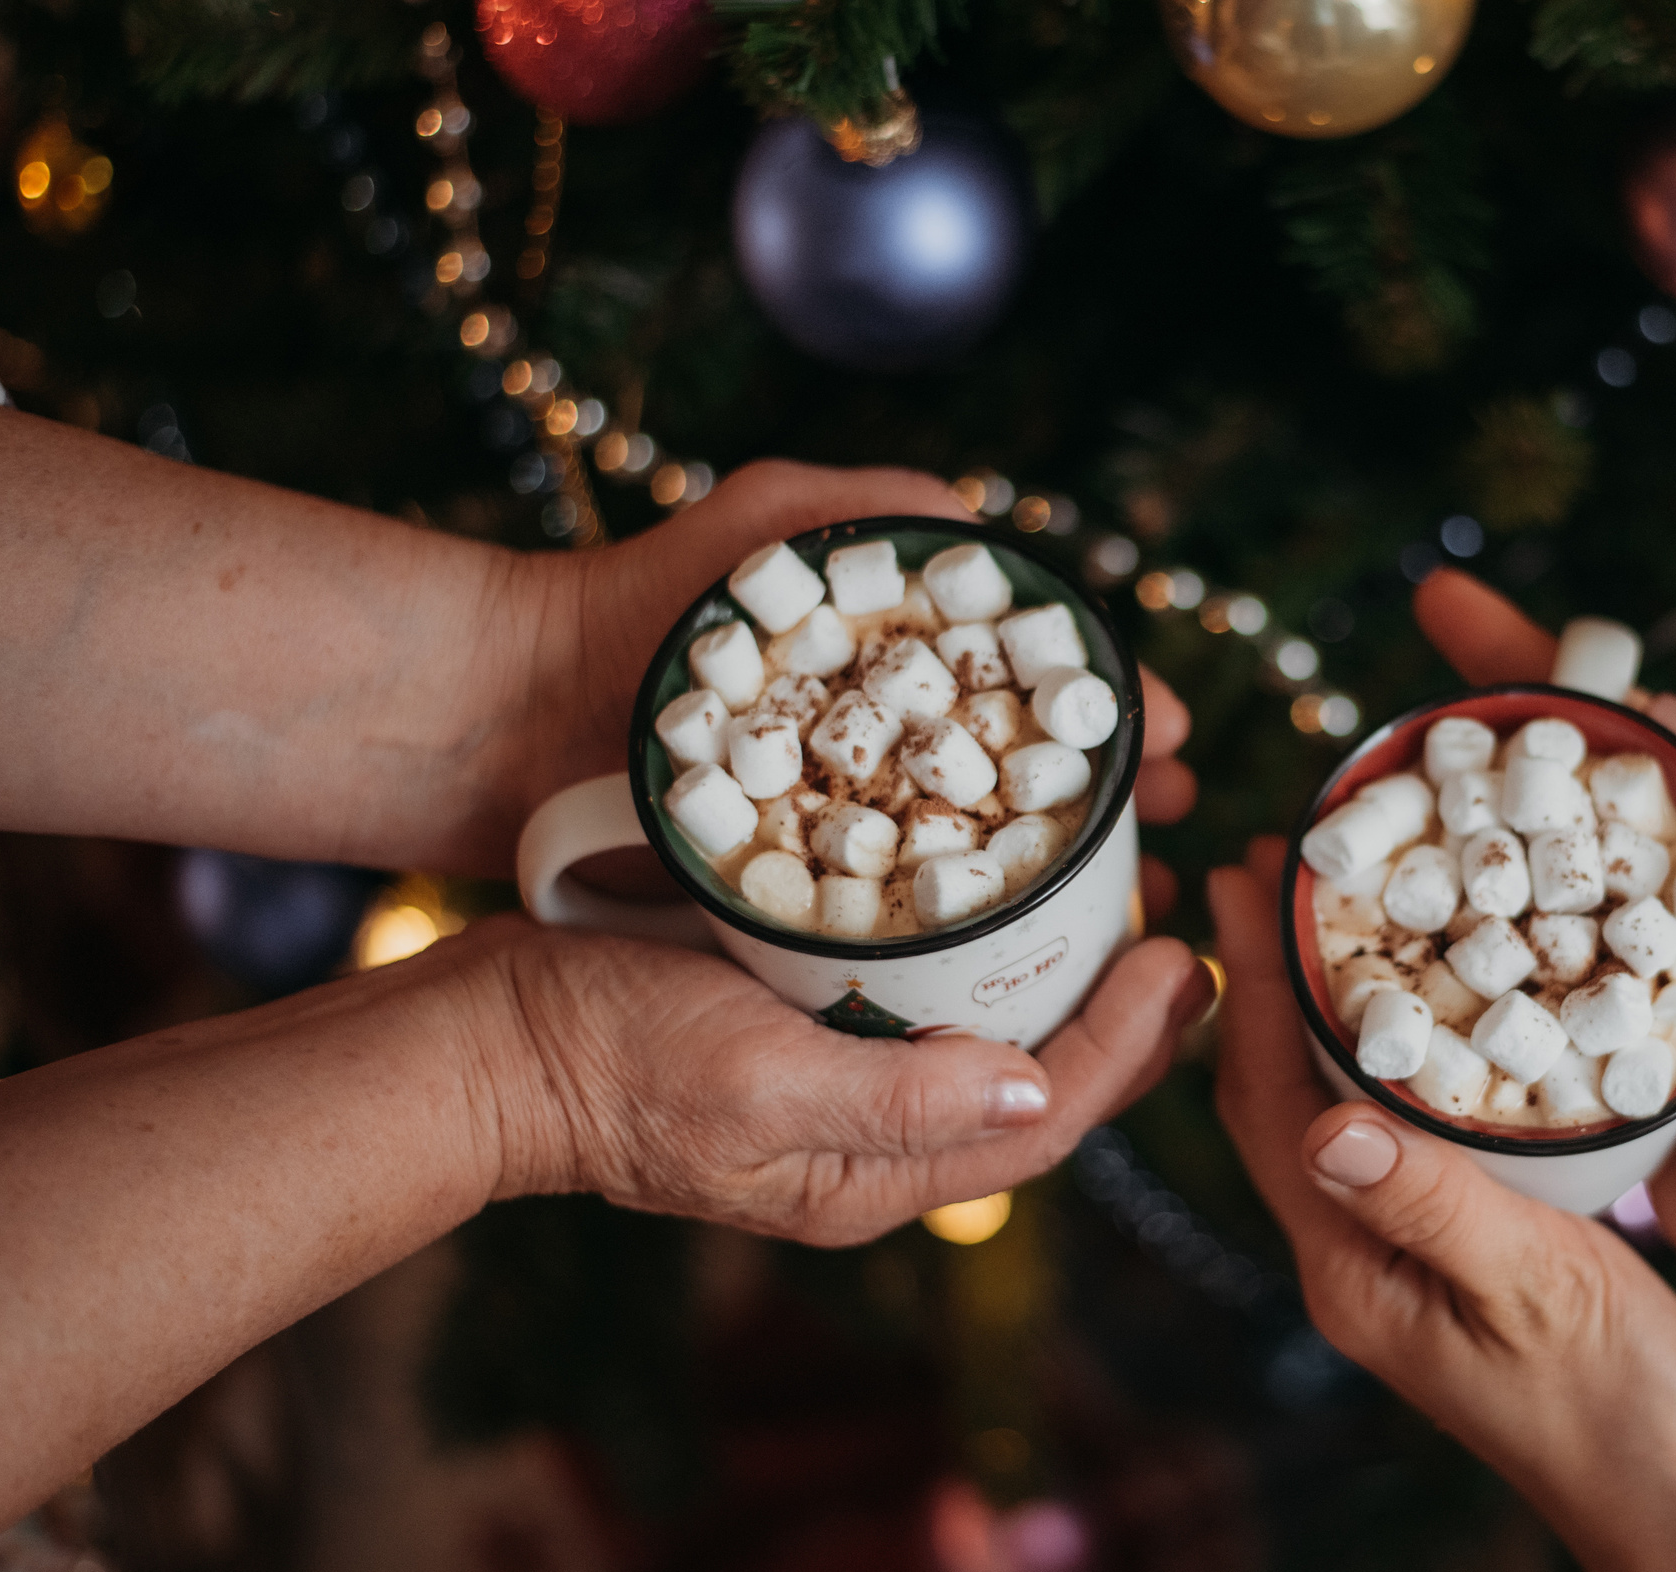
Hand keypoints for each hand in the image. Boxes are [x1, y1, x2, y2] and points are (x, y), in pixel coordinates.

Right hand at [469, 913, 1210, 1242]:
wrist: (481, 1041)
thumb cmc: (607, 1061)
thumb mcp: (755, 1080)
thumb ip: (894, 1096)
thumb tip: (1033, 1085)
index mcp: (874, 1177)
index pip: (1042, 1123)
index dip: (1128, 1050)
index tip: (1183, 961)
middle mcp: (872, 1143)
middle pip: (1034, 1091)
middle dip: (1124, 1029)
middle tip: (1186, 941)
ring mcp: (836, 1087)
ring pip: (989, 1047)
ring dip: (1066, 991)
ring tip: (1127, 915)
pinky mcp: (801, 1029)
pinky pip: (928, 1007)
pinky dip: (987, 964)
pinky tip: (1008, 908)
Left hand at [511, 460, 1197, 916]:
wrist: (496, 712)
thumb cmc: (628, 606)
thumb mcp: (761, 528)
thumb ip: (866, 508)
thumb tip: (986, 515)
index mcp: (894, 649)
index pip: (1035, 676)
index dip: (1111, 708)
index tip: (1172, 742)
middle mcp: (880, 728)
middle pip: (1029, 766)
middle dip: (1111, 796)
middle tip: (1179, 835)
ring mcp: (842, 804)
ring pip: (982, 845)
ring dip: (1066, 872)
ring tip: (1133, 909)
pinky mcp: (795, 877)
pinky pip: (905, 908)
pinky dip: (974, 928)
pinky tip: (1029, 958)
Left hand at [1209, 841, 1675, 1571]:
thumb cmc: (1631, 1418)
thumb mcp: (1538, 1294)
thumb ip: (1434, 1205)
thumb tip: (1321, 1123)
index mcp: (1352, 1274)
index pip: (1271, 1104)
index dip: (1250, 984)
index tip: (1249, 878)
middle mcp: (1357, 1262)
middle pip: (1282, 1094)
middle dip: (1268, 978)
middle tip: (1282, 864)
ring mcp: (1405, 1259)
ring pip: (1336, 1106)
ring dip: (1325, 1006)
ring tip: (1339, 904)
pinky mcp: (1461, 1253)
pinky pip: (1400, 1129)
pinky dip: (1396, 1052)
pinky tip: (1429, 1001)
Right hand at [1412, 571, 1675, 1396]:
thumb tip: (1652, 707)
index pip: (1604, 723)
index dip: (1521, 660)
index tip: (1437, 607)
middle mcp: (1649, 895)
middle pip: (1526, 796)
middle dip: (1439, 757)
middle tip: (1351, 738)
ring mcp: (1601, 973)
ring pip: (1490, 888)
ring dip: (1415, 859)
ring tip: (1329, 835)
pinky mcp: (1564, 1056)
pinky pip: (1480, 988)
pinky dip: (1423, 961)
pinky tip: (1358, 947)